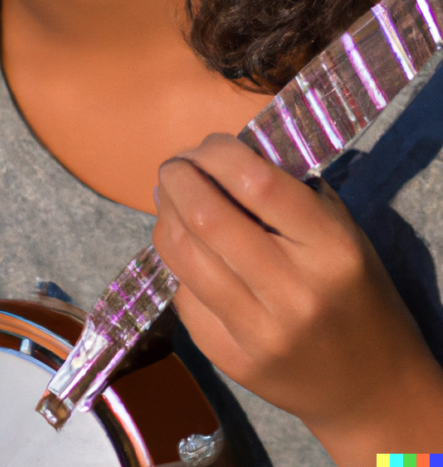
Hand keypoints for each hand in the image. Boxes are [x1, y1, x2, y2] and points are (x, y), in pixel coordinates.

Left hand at [152, 133, 442, 463]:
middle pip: (205, 217)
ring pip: (180, 253)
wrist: (368, 387)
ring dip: (164, 214)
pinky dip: (173, 258)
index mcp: (330, 249)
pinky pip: (180, 291)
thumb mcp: (341, 232)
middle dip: (178, 177)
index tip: (208, 146)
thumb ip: (287, 190)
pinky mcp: (226, 356)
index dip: (218, 154)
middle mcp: (293, 292)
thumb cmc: (352, 290)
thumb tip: (215, 155)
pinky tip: (184, 246)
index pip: (257, 182)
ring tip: (170, 198)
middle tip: (175, 167)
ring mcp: (256, 331)